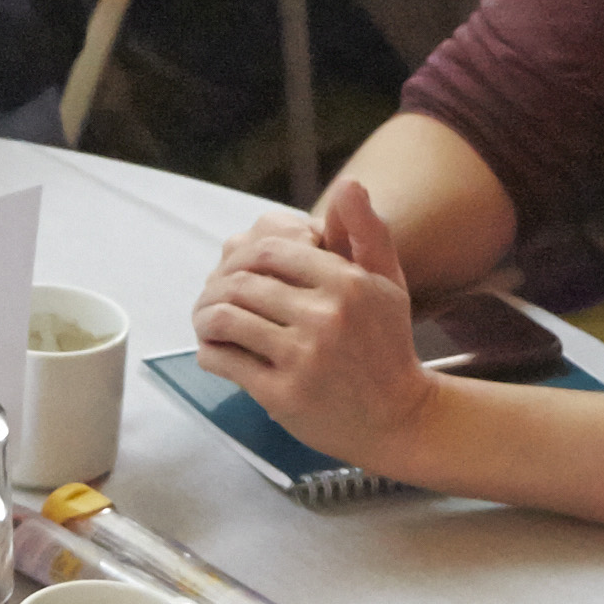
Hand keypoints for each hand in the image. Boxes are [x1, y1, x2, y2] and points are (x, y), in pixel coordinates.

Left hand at [189, 179, 436, 465]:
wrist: (398, 418)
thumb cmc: (387, 345)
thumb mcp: (387, 282)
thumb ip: (367, 232)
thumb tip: (348, 185)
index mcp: (348, 282)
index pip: (269, 250)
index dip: (240, 255)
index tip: (234, 269)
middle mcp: (325, 316)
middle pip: (241, 282)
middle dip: (215, 286)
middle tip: (211, 296)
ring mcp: (303, 357)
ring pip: (226, 319)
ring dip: (204, 317)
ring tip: (206, 321)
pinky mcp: (284, 395)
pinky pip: (226, 361)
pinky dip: (209, 352)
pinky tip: (214, 350)